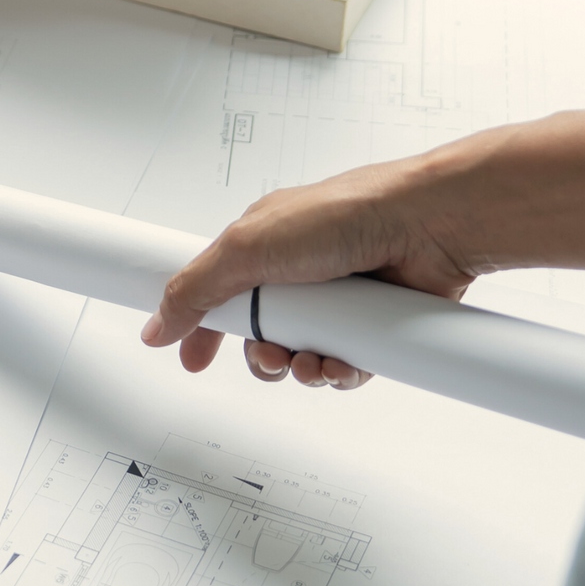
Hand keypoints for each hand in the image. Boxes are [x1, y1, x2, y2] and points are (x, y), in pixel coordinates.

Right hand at [140, 155, 481, 390]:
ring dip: (303, 368)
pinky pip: (344, 365)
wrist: (426, 226)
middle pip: (261, 335)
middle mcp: (298, 273)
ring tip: (313, 361)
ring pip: (302, 355)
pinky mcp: (370, 324)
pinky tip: (342, 363)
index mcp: (262, 247)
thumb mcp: (247, 248)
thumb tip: (158, 322)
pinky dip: (340, 372)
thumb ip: (197, 289)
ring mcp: (336, 300)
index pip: (218, 294)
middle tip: (270, 356)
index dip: (203, 329)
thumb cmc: (344, 214)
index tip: (192, 358)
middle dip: (262, 357)